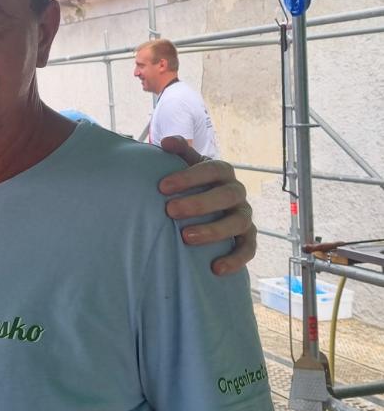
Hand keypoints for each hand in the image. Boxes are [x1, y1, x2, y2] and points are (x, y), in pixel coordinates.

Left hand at [157, 136, 255, 275]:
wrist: (209, 206)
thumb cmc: (194, 184)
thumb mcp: (187, 165)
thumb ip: (179, 152)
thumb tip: (166, 142)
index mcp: (222, 172)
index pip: (211, 169)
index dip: (188, 177)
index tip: (161, 187)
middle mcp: (237, 192)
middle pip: (226, 195)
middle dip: (198, 203)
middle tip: (169, 211)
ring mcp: (244, 215)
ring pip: (239, 222)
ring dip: (214, 230)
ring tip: (186, 238)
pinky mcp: (248, 237)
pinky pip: (249, 249)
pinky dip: (235, 259)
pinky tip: (215, 268)